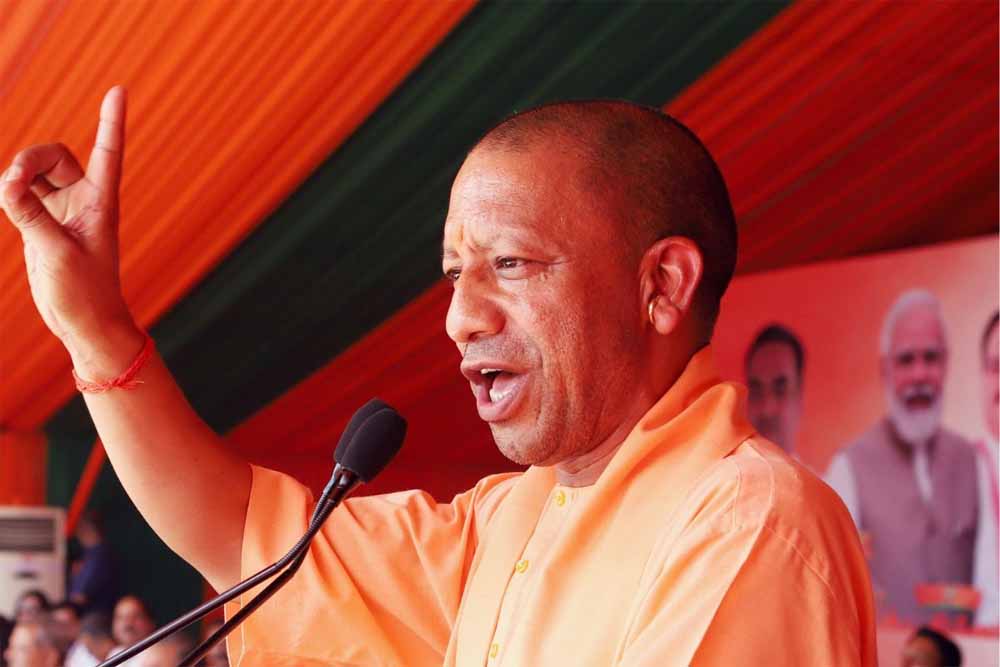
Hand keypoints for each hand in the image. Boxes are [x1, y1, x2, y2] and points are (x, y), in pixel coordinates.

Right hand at [1, 86, 136, 353]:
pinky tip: (4, 198)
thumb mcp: (55, 252)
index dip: (111, 121)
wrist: (84, 322)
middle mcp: (85, 202)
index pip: (107, 153)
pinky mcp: (44, 224)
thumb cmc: (84, 292)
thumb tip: (6, 184)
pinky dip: (10, 192)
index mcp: (102, 204)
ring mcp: (63, 212)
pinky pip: (22, 194)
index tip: (119, 89)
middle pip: (57, 156)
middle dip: (32, 158)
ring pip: (36, 173)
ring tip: (7, 195)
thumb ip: (29, 215)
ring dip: (17, 175)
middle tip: (13, 182)